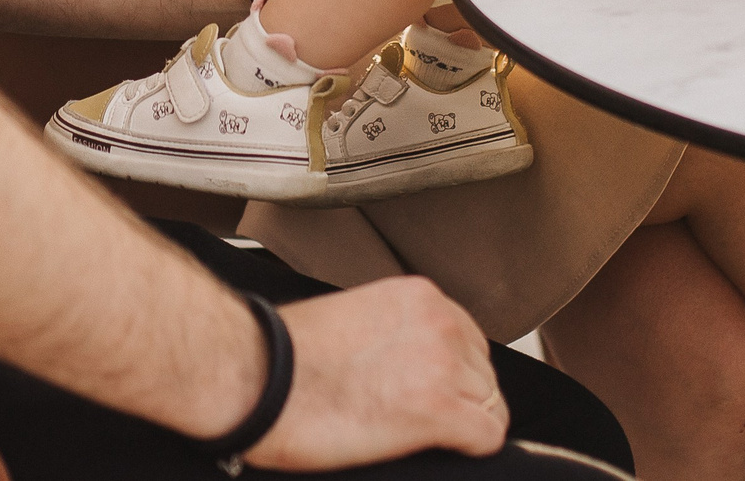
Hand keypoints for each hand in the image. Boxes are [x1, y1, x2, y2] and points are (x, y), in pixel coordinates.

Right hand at [246, 277, 506, 469]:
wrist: (255, 374)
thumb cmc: (284, 353)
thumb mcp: (355, 318)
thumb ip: (395, 331)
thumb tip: (408, 365)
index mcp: (418, 296)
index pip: (468, 340)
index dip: (451, 374)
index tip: (426, 391)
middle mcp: (440, 321)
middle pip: (483, 374)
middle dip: (459, 398)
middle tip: (413, 417)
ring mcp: (444, 364)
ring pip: (490, 405)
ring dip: (461, 423)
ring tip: (410, 432)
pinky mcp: (439, 409)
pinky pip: (489, 437)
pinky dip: (468, 448)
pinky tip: (433, 448)